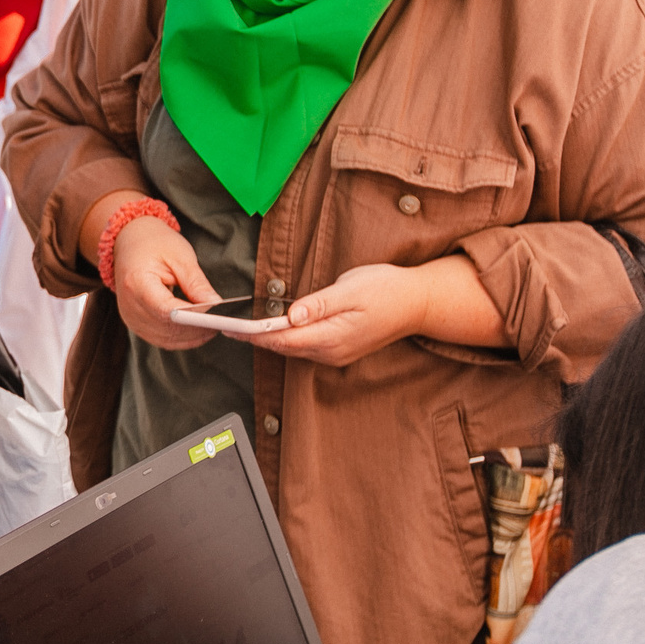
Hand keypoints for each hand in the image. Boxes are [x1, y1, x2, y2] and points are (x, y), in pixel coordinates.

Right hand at [101, 203, 224, 349]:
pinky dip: (182, 338)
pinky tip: (198, 330)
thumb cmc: (155, 243)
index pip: (166, 310)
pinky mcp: (135, 324)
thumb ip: (197, 284)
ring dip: (192, 336)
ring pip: (166, 339)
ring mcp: (130, 317)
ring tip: (214, 326)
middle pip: (167, 328)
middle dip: (197, 328)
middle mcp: (129, 305)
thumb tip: (215, 306)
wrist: (130, 240)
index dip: (192, 318)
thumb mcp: (180, 256)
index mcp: (136, 283)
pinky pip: (161, 339)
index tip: (215, 317)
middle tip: (223, 322)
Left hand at [237, 262, 432, 367]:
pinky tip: (273, 329)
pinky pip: (305, 348)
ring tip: (241, 328)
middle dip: (255, 338)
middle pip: (285, 348)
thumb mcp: (351, 289)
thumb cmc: (386, 290)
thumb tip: (292, 315)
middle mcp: (331, 352)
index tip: (232, 328)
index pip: (284, 339)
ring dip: (269, 340)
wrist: (418, 303)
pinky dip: (286, 340)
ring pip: (294, 350)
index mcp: (332, 337)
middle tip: (226, 327)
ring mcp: (336, 354)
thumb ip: (319, 304)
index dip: (255, 335)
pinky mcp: (339, 349)